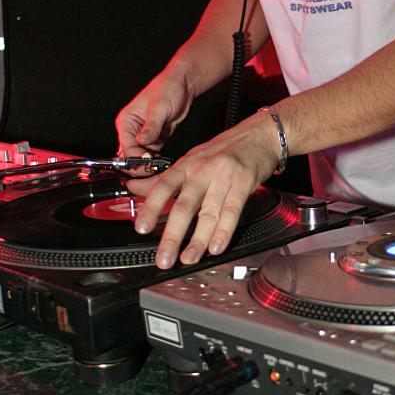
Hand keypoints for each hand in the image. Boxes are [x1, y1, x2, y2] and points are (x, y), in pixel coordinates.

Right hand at [115, 68, 193, 161]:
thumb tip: (142, 143)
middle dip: (140, 164)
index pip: (126, 146)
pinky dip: (156, 160)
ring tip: (159, 168)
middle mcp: (132, 129)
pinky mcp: (155, 138)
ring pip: (141, 157)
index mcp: (127, 121)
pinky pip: (152, 153)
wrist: (183, 84)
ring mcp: (143, 135)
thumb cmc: (168, 88)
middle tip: (152, 170)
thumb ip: (151, 127)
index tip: (147, 163)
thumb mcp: (159, 108)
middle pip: (130, 154)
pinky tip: (163, 163)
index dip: (135, 158)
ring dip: (148, 164)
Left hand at [129, 111, 280, 268]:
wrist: (260, 135)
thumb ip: (164, 178)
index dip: (151, 207)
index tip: (141, 228)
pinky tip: (216, 246)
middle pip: (184, 205)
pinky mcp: (244, 183)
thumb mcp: (191, 159)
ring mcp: (224, 177)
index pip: (163, 186)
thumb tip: (134, 187)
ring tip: (188, 258)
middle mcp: (203, 170)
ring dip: (198, 240)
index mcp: (187, 165)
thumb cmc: (225, 149)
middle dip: (172, 235)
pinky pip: (232, 210)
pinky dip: (223, 231)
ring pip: (208, 212)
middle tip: (164, 258)